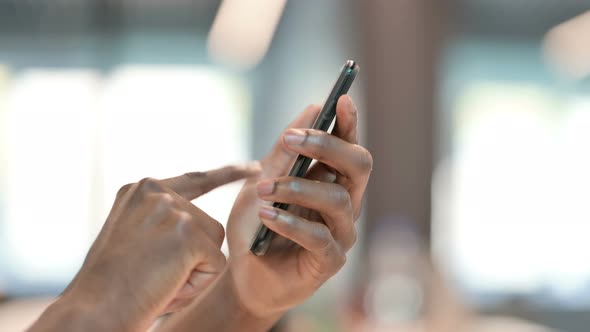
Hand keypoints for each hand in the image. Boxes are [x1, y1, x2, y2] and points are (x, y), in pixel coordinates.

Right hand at [30, 164, 258, 331]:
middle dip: (192, 258)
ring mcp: (172, 209)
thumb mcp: (133, 238)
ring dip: (193, 271)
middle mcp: (156, 190)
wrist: (94, 310)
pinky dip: (197, 284)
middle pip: (206, 225)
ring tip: (157, 281)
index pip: (194, 180)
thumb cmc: (112, 286)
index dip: (226, 176)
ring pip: (213, 244)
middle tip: (152, 276)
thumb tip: (202, 227)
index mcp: (140, 190)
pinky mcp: (188, 232)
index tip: (253, 168)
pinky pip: (216, 265)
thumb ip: (163, 222)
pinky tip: (167, 287)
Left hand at [226, 95, 372, 317]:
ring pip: (338, 199)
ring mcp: (341, 232)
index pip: (348, 146)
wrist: (243, 275)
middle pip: (358, 165)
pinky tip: (266, 216)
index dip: (349, 122)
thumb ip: (284, 152)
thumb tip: (312, 107)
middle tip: (292, 139)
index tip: (341, 98)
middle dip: (328, 146)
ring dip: (297, 188)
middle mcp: (344, 203)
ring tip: (263, 188)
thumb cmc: (256, 226)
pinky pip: (319, 237)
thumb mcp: (261, 182)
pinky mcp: (330, 261)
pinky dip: (291, 223)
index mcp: (331, 180)